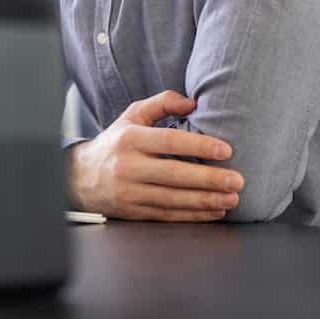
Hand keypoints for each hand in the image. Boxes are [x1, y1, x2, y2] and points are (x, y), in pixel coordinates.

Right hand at [66, 90, 243, 221]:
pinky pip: (168, 215)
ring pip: (173, 199)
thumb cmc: (116, 142)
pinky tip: (215, 212)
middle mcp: (128, 167)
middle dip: (209, 179)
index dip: (199, 147)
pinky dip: (194, 215)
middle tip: (238, 180)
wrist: (82, 177)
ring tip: (232, 198)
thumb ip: (162, 103)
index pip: (169, 142)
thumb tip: (193, 102)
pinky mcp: (134, 212)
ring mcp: (130, 192)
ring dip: (206, 201)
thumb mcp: (132, 115)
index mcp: (130, 139)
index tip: (226, 151)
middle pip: (174, 175)